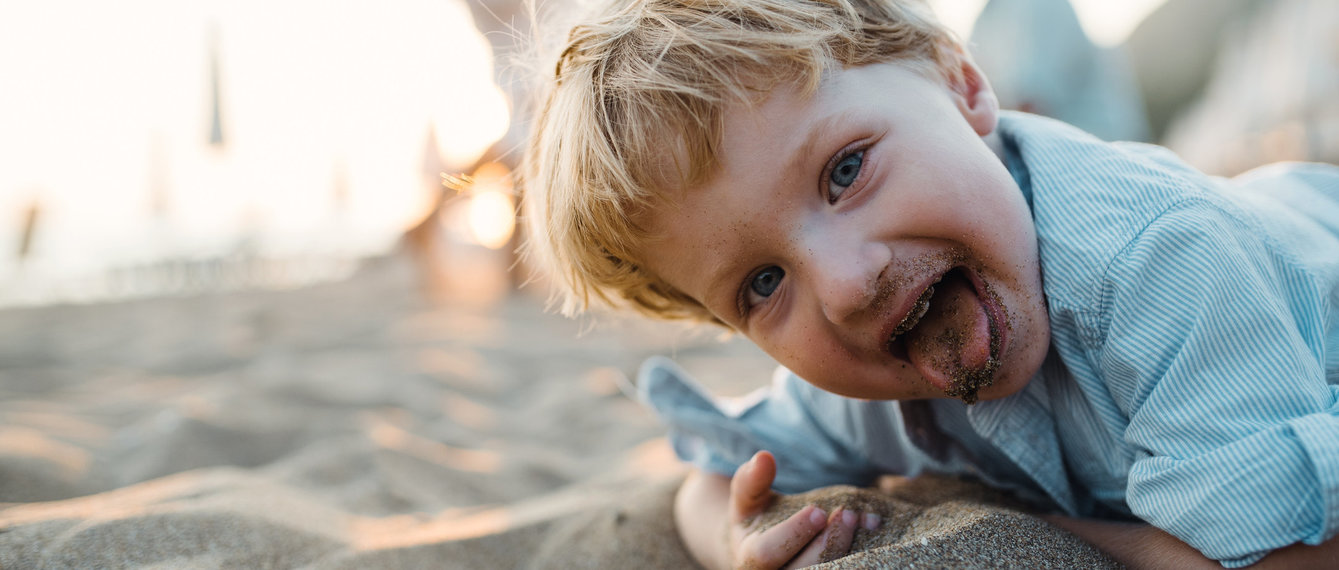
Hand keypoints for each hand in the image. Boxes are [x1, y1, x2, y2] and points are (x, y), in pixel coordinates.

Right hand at [724, 451, 875, 568]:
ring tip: (860, 519)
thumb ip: (752, 479)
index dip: (795, 533)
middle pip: (806, 568)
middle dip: (830, 542)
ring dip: (847, 548)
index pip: (768, 552)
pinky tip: (870, 529)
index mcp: (750, 559)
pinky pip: (844, 569)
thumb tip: (763, 458)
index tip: (818, 511)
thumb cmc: (757, 515)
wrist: (766, 541)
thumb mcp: (748, 496)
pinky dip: (859, 554)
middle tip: (849, 513)